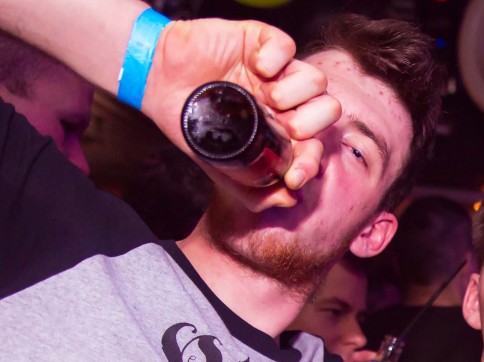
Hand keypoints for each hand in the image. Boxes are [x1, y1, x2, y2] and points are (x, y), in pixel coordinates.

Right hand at [142, 19, 340, 211]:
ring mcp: (276, 72)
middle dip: (311, 126)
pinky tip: (255, 66)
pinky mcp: (261, 41)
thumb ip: (254, 190)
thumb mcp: (221, 168)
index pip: (315, 145)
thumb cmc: (191, 123)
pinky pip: (288, 46)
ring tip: (265, 97)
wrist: (156, 84)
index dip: (312, 161)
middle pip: (327, 111)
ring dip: (296, 94)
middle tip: (284, 128)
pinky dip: (277, 58)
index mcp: (281, 131)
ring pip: (317, 81)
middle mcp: (285, 102)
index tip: (294, 175)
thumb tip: (292, 199)